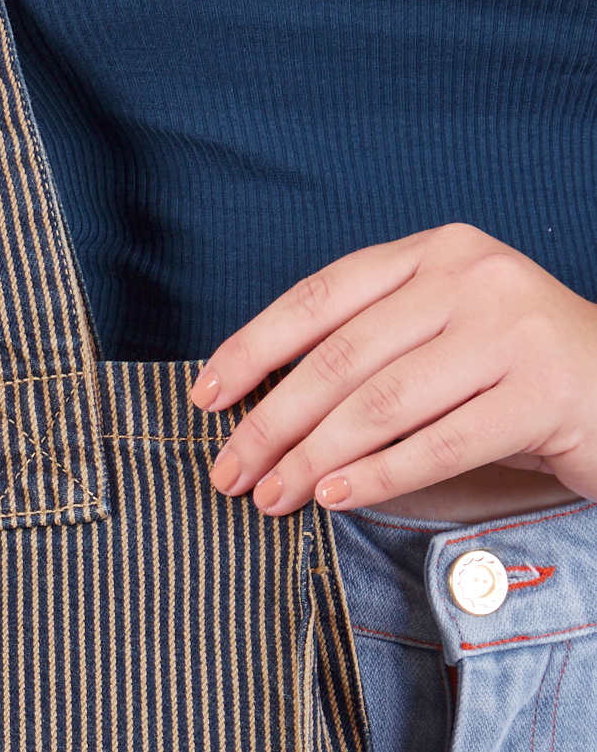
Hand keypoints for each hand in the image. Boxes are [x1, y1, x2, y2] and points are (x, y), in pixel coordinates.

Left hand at [189, 223, 596, 515]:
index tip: (205, 399)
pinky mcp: (546, 392)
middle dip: (271, 423)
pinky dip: (378, 476)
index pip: (320, 297)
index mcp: (436, 252)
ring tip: (271, 497)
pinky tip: (336, 499)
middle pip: (341, 358)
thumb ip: (368, 350)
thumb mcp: (440, 338)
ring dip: (312, 459)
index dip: (253, 350)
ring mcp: (514, 329)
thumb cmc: (517, 376)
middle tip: (228, 472)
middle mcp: (474, 275)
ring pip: (381, 403)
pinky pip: (440, 444)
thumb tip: (256, 406)